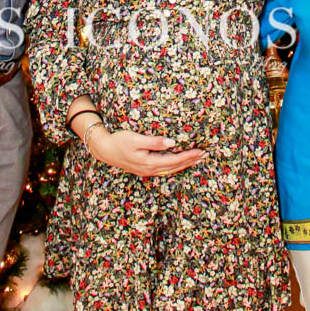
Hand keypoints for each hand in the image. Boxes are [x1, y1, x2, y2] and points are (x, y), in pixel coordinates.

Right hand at [88, 128, 206, 177]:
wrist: (104, 149)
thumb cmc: (119, 141)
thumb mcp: (136, 139)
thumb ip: (154, 142)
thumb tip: (172, 143)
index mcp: (149, 162)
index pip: (175, 160)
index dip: (189, 156)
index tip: (201, 150)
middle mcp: (150, 169)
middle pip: (176, 167)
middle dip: (191, 161)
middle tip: (205, 155)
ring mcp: (147, 171)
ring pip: (171, 169)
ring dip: (185, 164)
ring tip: (197, 159)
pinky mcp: (144, 169)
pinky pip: (165, 169)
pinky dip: (176, 166)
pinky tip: (180, 163)